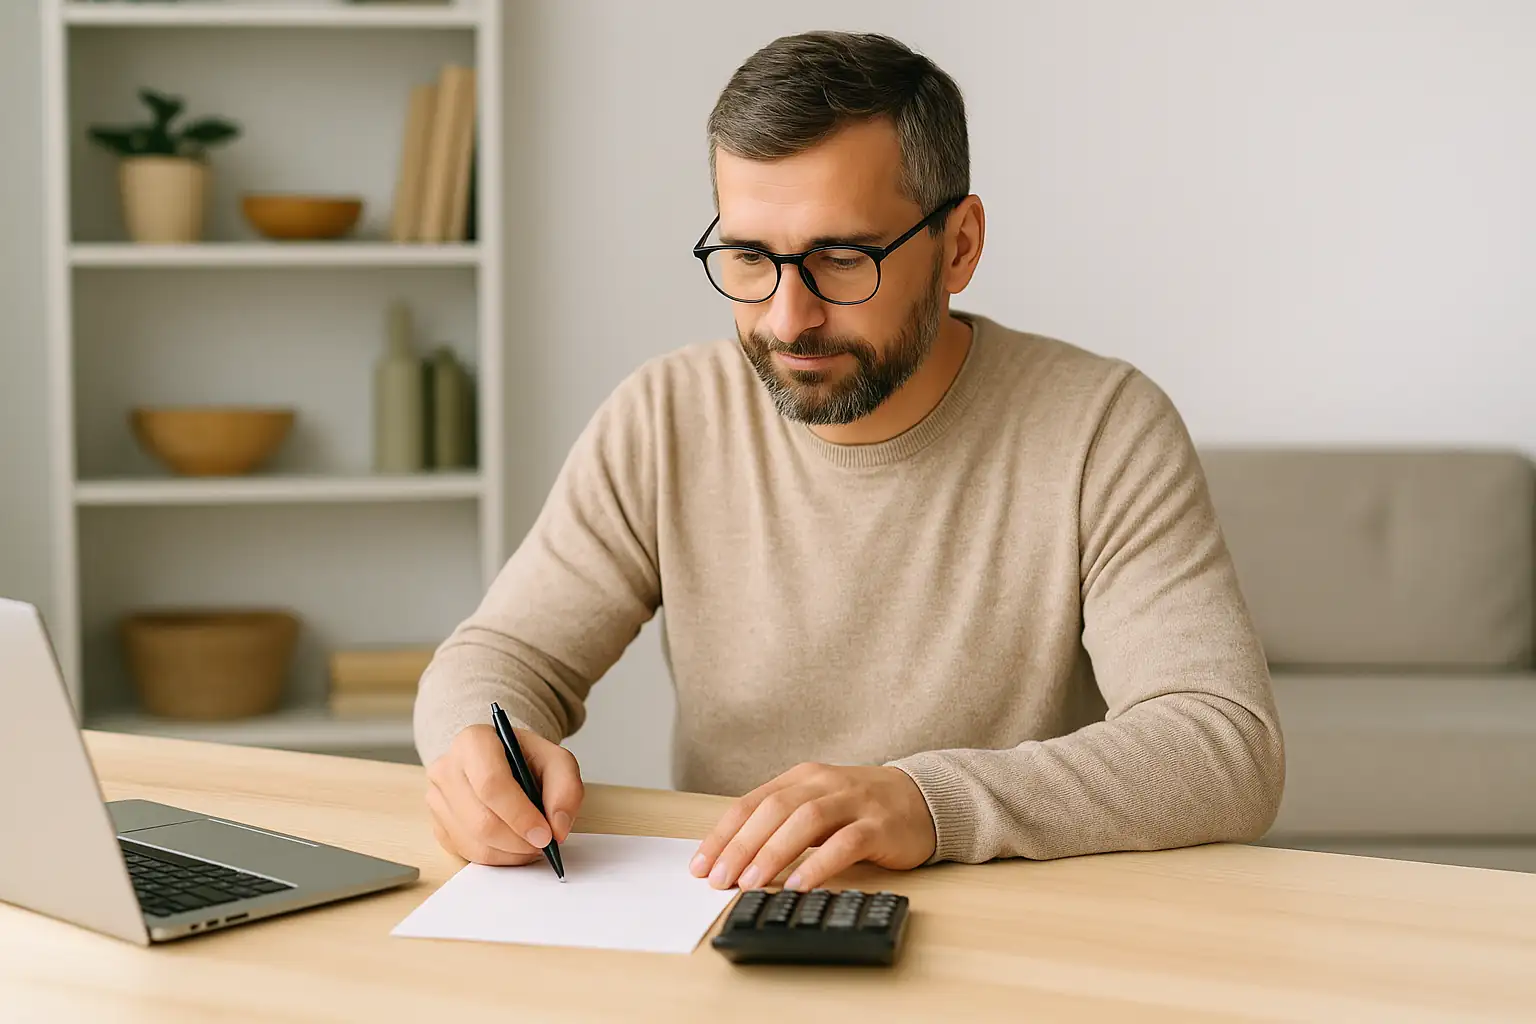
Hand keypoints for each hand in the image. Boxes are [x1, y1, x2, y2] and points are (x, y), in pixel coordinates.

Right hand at [425, 724, 583, 865]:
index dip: (520, 816)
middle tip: (544, 845)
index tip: (545, 835)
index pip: (491, 785)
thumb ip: (566, 790)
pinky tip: (512, 845)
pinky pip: (466, 853)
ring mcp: (437, 797)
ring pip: (473, 842)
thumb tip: (558, 829)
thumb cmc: (526, 760)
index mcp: (474, 741)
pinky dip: (496, 857)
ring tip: (531, 844)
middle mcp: (447, 767)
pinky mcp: (437, 823)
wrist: (501, 760)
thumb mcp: (557, 761)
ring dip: (510, 853)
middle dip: (518, 841)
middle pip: (481, 820)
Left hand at [689, 763, 935, 891]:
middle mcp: (824, 783)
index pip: (751, 803)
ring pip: (805, 822)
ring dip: (774, 853)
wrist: (923, 800)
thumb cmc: (862, 809)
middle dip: (740, 846)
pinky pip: (845, 843)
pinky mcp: (879, 825)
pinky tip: (800, 885)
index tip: (700, 865)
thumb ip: (783, 825)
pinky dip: (820, 864)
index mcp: (802, 778)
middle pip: (773, 810)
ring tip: (751, 883)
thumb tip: (736, 859)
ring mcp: (853, 802)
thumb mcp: (817, 807)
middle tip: (719, 879)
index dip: (722, 834)